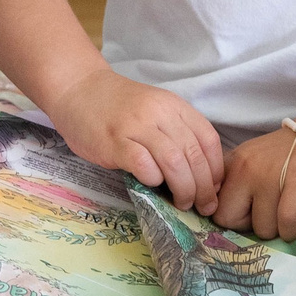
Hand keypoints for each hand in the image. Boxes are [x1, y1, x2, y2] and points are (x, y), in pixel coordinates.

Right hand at [48, 68, 224, 210]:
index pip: (208, 139)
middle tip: (204, 206)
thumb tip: (199, 175)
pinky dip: (153, 179)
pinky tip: (152, 184)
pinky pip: (143, 165)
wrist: (79, 89)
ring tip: (182, 203)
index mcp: (174, 105)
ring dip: (183, 188)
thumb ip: (175, 133)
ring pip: (174, 162)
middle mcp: (159, 113)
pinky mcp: (114, 142)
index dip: (216, 169)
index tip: (215, 189)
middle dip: (204, 187)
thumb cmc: (118, 106)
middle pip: (194, 154)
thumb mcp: (155, 110)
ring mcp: (136, 126)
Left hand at [209, 126, 295, 241]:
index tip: (251, 213)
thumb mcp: (251, 162)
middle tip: (269, 215)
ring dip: (277, 229)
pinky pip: (287, 222)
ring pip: (262, 228)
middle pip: (230, 220)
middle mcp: (246, 168)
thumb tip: (222, 219)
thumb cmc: (287, 156)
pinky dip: (291, 230)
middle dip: (249, 226)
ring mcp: (271, 175)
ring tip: (289, 210)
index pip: (215, 208)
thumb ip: (234, 185)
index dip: (233, 218)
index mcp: (232, 163)